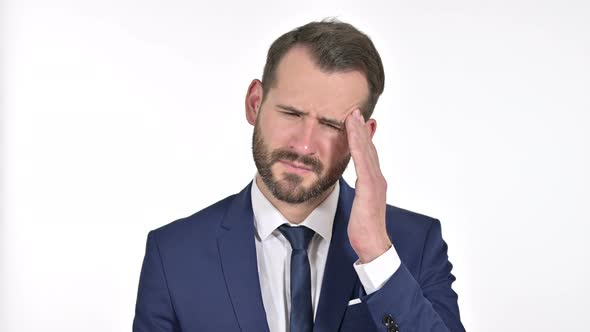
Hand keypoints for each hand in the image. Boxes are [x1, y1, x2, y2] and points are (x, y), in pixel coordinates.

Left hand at [344, 109, 391, 263]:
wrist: (373, 244)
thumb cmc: (365, 227)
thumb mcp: (360, 203)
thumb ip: (359, 190)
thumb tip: (355, 182)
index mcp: (374, 182)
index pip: (368, 154)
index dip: (363, 137)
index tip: (357, 122)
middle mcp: (377, 178)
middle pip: (368, 148)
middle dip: (362, 128)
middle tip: (355, 111)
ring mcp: (375, 182)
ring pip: (366, 151)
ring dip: (360, 132)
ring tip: (354, 116)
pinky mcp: (369, 188)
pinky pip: (363, 163)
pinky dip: (359, 146)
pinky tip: (353, 135)